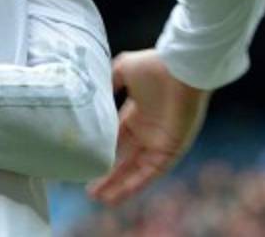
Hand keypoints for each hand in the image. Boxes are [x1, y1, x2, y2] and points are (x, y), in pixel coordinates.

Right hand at [86, 49, 209, 205]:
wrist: (181, 69)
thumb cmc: (155, 66)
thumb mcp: (123, 70)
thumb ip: (109, 82)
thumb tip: (92, 92)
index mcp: (135, 115)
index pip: (115, 139)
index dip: (101, 151)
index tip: (84, 161)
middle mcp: (146, 132)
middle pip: (124, 159)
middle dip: (107, 174)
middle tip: (89, 189)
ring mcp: (158, 143)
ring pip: (135, 171)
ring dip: (118, 185)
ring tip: (99, 199)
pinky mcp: (169, 151)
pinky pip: (149, 173)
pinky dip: (134, 185)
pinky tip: (117, 195)